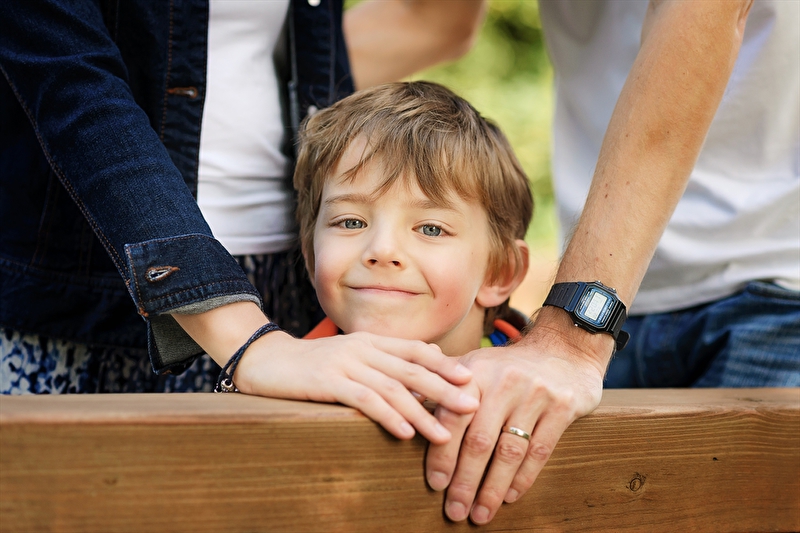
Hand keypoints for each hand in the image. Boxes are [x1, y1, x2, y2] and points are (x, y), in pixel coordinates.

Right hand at [234, 329, 479, 443]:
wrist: (266, 361)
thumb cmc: (313, 365)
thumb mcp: (352, 356)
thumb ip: (386, 359)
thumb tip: (428, 361)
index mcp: (371, 341)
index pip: (416, 350)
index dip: (444, 364)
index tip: (470, 380)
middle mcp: (363, 348)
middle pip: (412, 369)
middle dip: (444, 389)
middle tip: (471, 407)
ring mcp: (345, 363)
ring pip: (392, 387)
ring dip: (421, 412)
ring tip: (443, 434)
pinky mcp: (327, 381)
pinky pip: (364, 399)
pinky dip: (387, 415)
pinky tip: (403, 431)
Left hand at [425, 307, 609, 523]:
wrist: (563, 348)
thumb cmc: (507, 366)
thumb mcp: (473, 365)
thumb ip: (440, 382)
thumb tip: (404, 398)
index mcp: (475, 372)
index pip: (452, 417)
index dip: (442, 454)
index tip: (436, 484)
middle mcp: (503, 382)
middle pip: (479, 441)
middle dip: (465, 481)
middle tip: (454, 511)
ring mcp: (535, 394)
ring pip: (509, 451)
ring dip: (492, 488)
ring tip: (480, 514)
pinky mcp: (562, 407)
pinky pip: (539, 450)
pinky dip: (523, 478)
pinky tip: (509, 497)